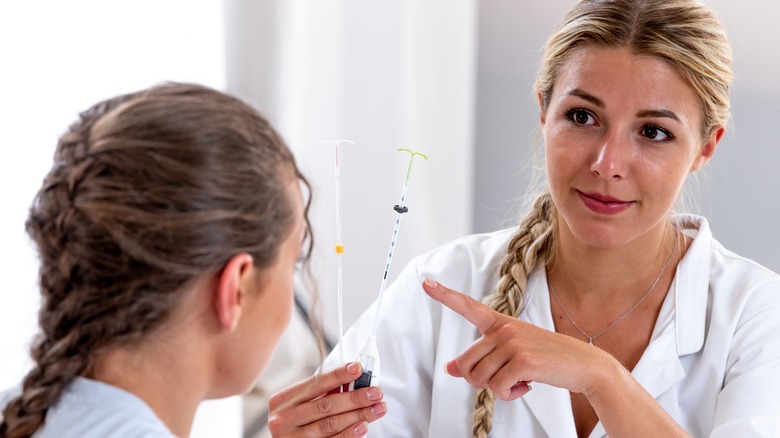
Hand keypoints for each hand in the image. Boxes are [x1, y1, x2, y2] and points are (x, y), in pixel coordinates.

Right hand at [267, 362, 386, 436]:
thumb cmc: (293, 418)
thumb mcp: (300, 402)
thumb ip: (323, 392)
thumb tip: (352, 379)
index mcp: (284, 400)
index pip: (315, 383)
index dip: (338, 375)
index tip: (358, 369)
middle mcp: (284, 419)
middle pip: (326, 405)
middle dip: (354, 398)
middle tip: (375, 393)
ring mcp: (292, 437)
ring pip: (329, 425)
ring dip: (357, 416)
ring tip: (375, 409)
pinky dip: (348, 435)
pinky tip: (362, 427)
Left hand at [422, 278, 605, 400]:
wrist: (584, 365)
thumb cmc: (546, 359)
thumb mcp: (511, 355)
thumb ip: (481, 358)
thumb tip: (450, 368)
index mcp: (501, 323)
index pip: (468, 306)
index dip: (444, 295)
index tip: (426, 282)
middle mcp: (503, 329)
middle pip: (466, 364)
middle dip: (479, 380)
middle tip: (502, 380)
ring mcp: (512, 343)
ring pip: (479, 379)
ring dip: (497, 389)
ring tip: (518, 381)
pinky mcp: (522, 360)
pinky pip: (497, 388)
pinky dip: (510, 395)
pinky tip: (526, 386)